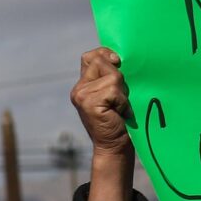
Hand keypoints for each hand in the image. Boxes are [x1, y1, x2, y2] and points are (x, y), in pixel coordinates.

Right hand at [71, 48, 134, 200]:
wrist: (114, 146)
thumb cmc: (119, 120)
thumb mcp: (113, 94)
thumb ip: (110, 76)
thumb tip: (119, 57)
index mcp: (83, 85)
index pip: (90, 56)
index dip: (105, 54)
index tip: (118, 63)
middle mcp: (78, 89)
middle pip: (101, 61)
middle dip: (117, 76)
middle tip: (118, 97)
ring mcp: (81, 95)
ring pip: (112, 76)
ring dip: (122, 91)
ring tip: (119, 107)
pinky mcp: (88, 102)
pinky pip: (113, 89)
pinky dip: (122, 100)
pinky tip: (119, 112)